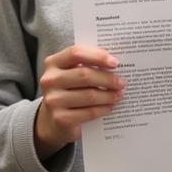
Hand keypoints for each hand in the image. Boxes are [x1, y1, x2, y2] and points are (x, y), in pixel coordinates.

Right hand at [35, 44, 124, 159]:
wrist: (53, 119)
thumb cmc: (69, 90)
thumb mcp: (72, 73)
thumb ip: (87, 64)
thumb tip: (114, 63)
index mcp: (53, 63)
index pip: (76, 53)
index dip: (97, 56)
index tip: (115, 63)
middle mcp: (49, 80)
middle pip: (84, 74)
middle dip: (107, 78)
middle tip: (122, 82)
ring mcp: (53, 100)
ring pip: (89, 95)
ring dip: (108, 95)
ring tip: (119, 95)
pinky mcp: (60, 118)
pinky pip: (88, 112)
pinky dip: (102, 109)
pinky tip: (109, 107)